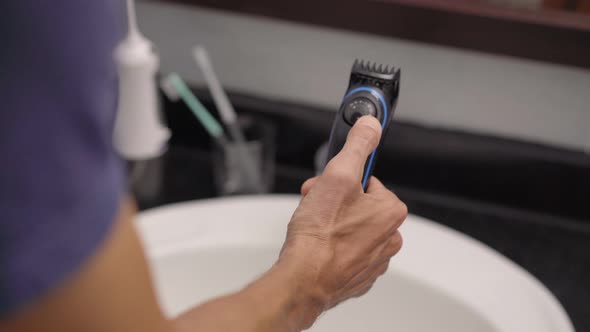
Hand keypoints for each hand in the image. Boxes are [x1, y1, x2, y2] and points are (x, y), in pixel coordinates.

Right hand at [278, 116, 407, 329]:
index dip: (340, 180)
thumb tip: (371, 125)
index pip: (366, 181)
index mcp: (390, 211)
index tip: (326, 187)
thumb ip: (358, 146)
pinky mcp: (358, 277)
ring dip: (332, 224)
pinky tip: (317, 248)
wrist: (303, 281)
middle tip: (314, 207)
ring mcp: (374, 260)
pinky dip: (332, 247)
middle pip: (358, 205)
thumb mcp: (338, 176)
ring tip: (313, 229)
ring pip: (351, 228)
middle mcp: (389, 237)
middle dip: (334, 202)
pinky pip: (346, 251)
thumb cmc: (319, 235)